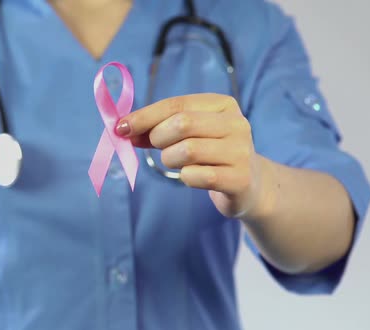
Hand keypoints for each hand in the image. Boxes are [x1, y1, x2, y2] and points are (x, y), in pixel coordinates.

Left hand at [117, 93, 272, 219]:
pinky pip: (196, 176)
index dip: (145, 116)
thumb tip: (123, 128)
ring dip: (170, 159)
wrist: (248, 185)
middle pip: (182, 123)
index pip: (176, 104)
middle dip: (158, 137)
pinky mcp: (239, 179)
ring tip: (177, 163)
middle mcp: (237, 124)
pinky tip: (193, 176)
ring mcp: (241, 152)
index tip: (120, 127)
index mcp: (223, 104)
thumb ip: (157, 128)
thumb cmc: (209, 154)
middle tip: (156, 147)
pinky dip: (185, 177)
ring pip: (187, 150)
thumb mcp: (187, 134)